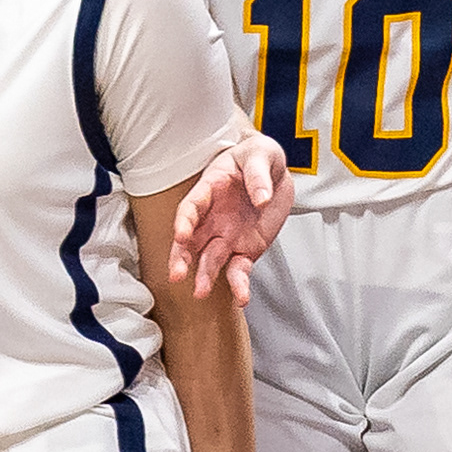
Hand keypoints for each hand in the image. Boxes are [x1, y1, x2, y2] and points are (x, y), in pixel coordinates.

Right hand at [169, 132, 294, 303]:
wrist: (275, 170)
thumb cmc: (258, 157)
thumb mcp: (261, 154)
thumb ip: (258, 175)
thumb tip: (261, 199)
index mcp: (210, 189)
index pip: (190, 208)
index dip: (184, 222)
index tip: (181, 235)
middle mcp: (212, 218)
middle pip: (190, 240)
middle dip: (181, 257)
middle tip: (176, 275)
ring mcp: (226, 236)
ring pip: (209, 259)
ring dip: (204, 276)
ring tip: (201, 292)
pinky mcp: (245, 250)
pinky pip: (238, 270)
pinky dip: (239, 285)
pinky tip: (241, 298)